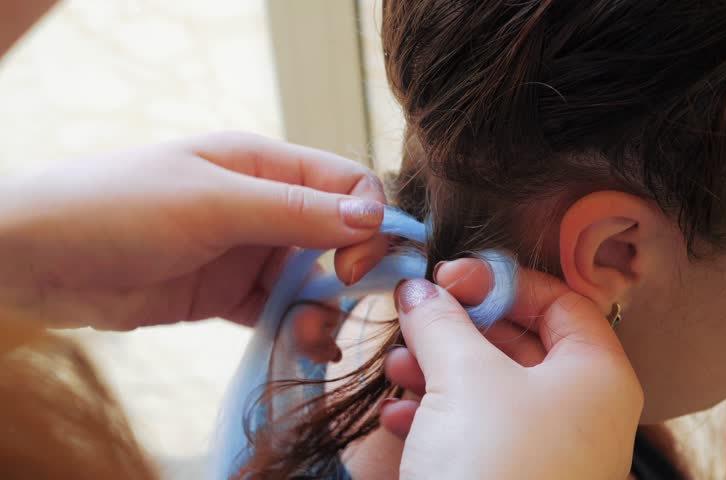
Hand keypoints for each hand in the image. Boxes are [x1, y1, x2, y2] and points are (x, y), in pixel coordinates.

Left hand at [0, 132, 387, 329]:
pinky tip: (303, 348)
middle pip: (338, 235)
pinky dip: (297, 330)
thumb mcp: (212, 203)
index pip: (346, 185)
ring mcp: (246, 253)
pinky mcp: (227, 295)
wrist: (35, 260)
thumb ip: (294, 211)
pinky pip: (279, 312)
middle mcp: (264, 206)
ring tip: (313, 338)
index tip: (357, 265)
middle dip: (351, 271)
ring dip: (325, 309)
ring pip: (313, 280)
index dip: (368, 221)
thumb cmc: (117, 208)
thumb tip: (373, 216)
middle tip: (338, 302)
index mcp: (264, 165)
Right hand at [381, 260, 642, 479]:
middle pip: (522, 340)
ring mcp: (550, 449)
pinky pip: (480, 430)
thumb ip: (442, 321)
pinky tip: (400, 416)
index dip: (504, 280)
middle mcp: (582, 410)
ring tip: (399, 364)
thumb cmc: (495, 468)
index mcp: (595, 373)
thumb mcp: (464, 378)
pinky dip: (440, 415)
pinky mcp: (514, 478)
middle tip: (418, 315)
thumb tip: (419, 289)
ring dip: (441, 368)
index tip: (450, 277)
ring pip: (493, 387)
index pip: (560, 299)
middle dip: (461, 326)